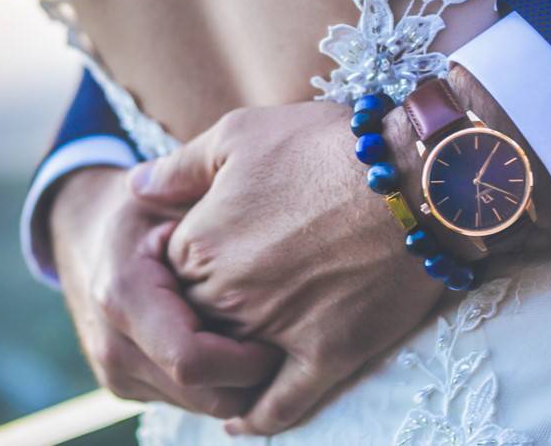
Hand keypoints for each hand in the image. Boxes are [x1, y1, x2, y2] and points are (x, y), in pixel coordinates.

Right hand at [47, 168, 283, 417]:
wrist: (85, 233)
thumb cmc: (143, 209)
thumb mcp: (174, 194)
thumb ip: (209, 203)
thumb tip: (264, 211)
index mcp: (122, 296)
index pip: (193, 359)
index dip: (247, 358)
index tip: (280, 333)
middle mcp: (112, 345)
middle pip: (205, 396)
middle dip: (253, 379)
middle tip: (285, 341)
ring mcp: (115, 372)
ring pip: (202, 406)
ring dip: (238, 383)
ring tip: (260, 337)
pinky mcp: (124, 387)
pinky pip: (188, 401)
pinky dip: (217, 381)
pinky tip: (229, 341)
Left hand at [131, 102, 446, 434]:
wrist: (413, 175)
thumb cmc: (326, 146)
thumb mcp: (240, 134)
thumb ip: (180, 167)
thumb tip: (137, 188)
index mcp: (198, 244)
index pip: (167, 281)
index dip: (187, 276)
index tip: (213, 265)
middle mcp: (227, 294)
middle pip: (195, 325)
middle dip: (202, 322)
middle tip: (230, 309)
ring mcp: (275, 330)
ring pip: (229, 367)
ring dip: (226, 368)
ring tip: (230, 366)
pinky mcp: (325, 355)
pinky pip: (280, 404)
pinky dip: (258, 418)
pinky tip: (243, 422)